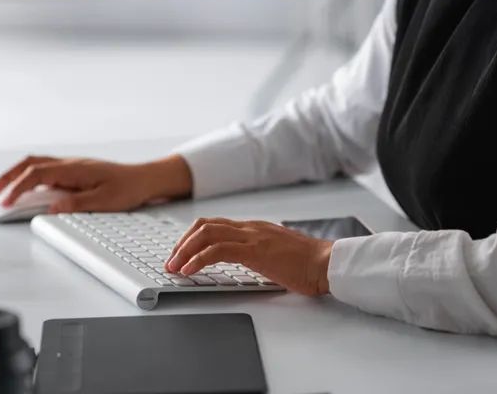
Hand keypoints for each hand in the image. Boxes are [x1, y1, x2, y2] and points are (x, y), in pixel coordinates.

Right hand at [0, 155, 192, 213]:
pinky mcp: (75, 172)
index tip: (6, 202)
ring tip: (5, 191)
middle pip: (31, 164)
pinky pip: (47, 170)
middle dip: (9, 177)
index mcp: (74, 169)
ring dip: (18, 175)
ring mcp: (72, 166)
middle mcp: (70, 164)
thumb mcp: (105, 200)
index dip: (18, 188)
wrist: (145, 179)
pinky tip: (29, 190)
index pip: (37, 174)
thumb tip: (52, 207)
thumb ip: (77, 203)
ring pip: (37, 165)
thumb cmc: (128, 188)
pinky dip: (31, 177)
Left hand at [166, 218, 334, 296]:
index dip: (192, 239)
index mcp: (254, 229)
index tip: (180, 255)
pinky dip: (198, 259)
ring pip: (206, 234)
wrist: (326, 263)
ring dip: (184, 251)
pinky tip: (189, 270)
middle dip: (182, 243)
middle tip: (171, 262)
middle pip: (204, 225)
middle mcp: (249, 228)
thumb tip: (244, 264)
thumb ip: (258, 254)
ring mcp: (252, 237)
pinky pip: (217, 250)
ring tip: (174, 267)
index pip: (214, 225)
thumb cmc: (307, 263)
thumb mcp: (276, 255)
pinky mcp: (254, 251)